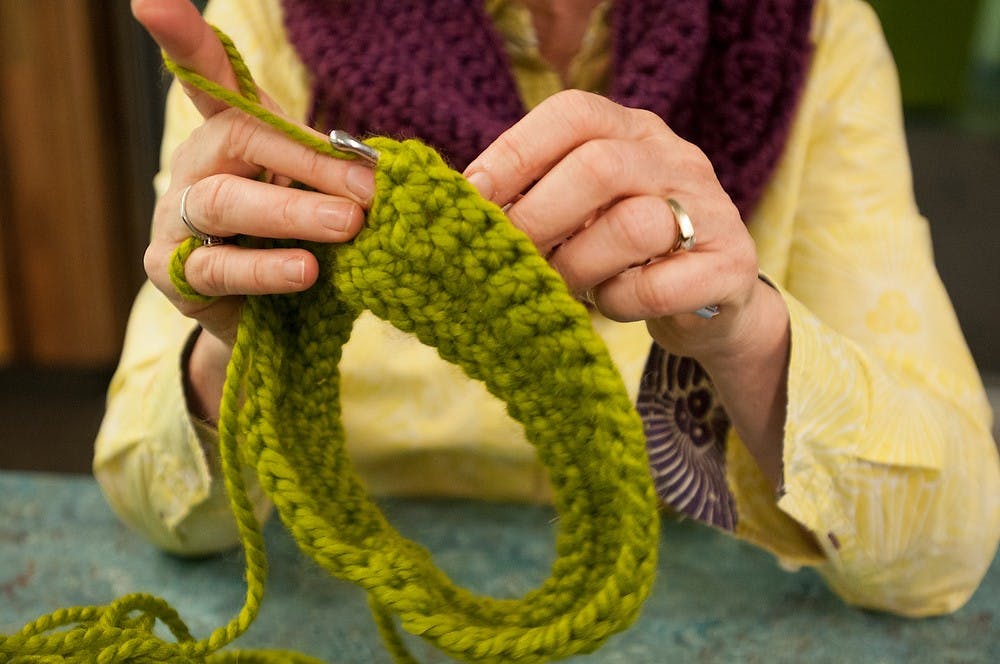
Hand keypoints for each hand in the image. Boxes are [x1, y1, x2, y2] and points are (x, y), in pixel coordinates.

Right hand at [132, 0, 373, 417]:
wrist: (274, 322)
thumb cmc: (300, 242)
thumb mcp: (324, 198)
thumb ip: (342, 176)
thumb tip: (381, 169)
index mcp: (231, 135)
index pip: (209, 79)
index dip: (185, 41)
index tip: (153, 1)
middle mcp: (196, 166)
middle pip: (240, 140)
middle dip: (310, 163)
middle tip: (369, 190)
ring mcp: (175, 218)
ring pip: (227, 203)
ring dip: (292, 212)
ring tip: (347, 225)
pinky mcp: (174, 273)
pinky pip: (220, 267)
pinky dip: (268, 268)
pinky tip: (307, 272)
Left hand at [463, 90, 767, 361]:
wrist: (714, 303)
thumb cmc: (624, 254)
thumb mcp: (582, 211)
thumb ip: (537, 199)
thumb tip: (464, 208)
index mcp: (633, 131)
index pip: (573, 113)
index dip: (515, 151)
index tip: (472, 197)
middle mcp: (676, 159)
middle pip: (599, 166)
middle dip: (538, 216)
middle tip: (508, 255)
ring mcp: (712, 210)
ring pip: (633, 225)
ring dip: (577, 265)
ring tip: (560, 285)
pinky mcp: (730, 269)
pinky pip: (659, 285)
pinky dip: (619, 302)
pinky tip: (609, 304)